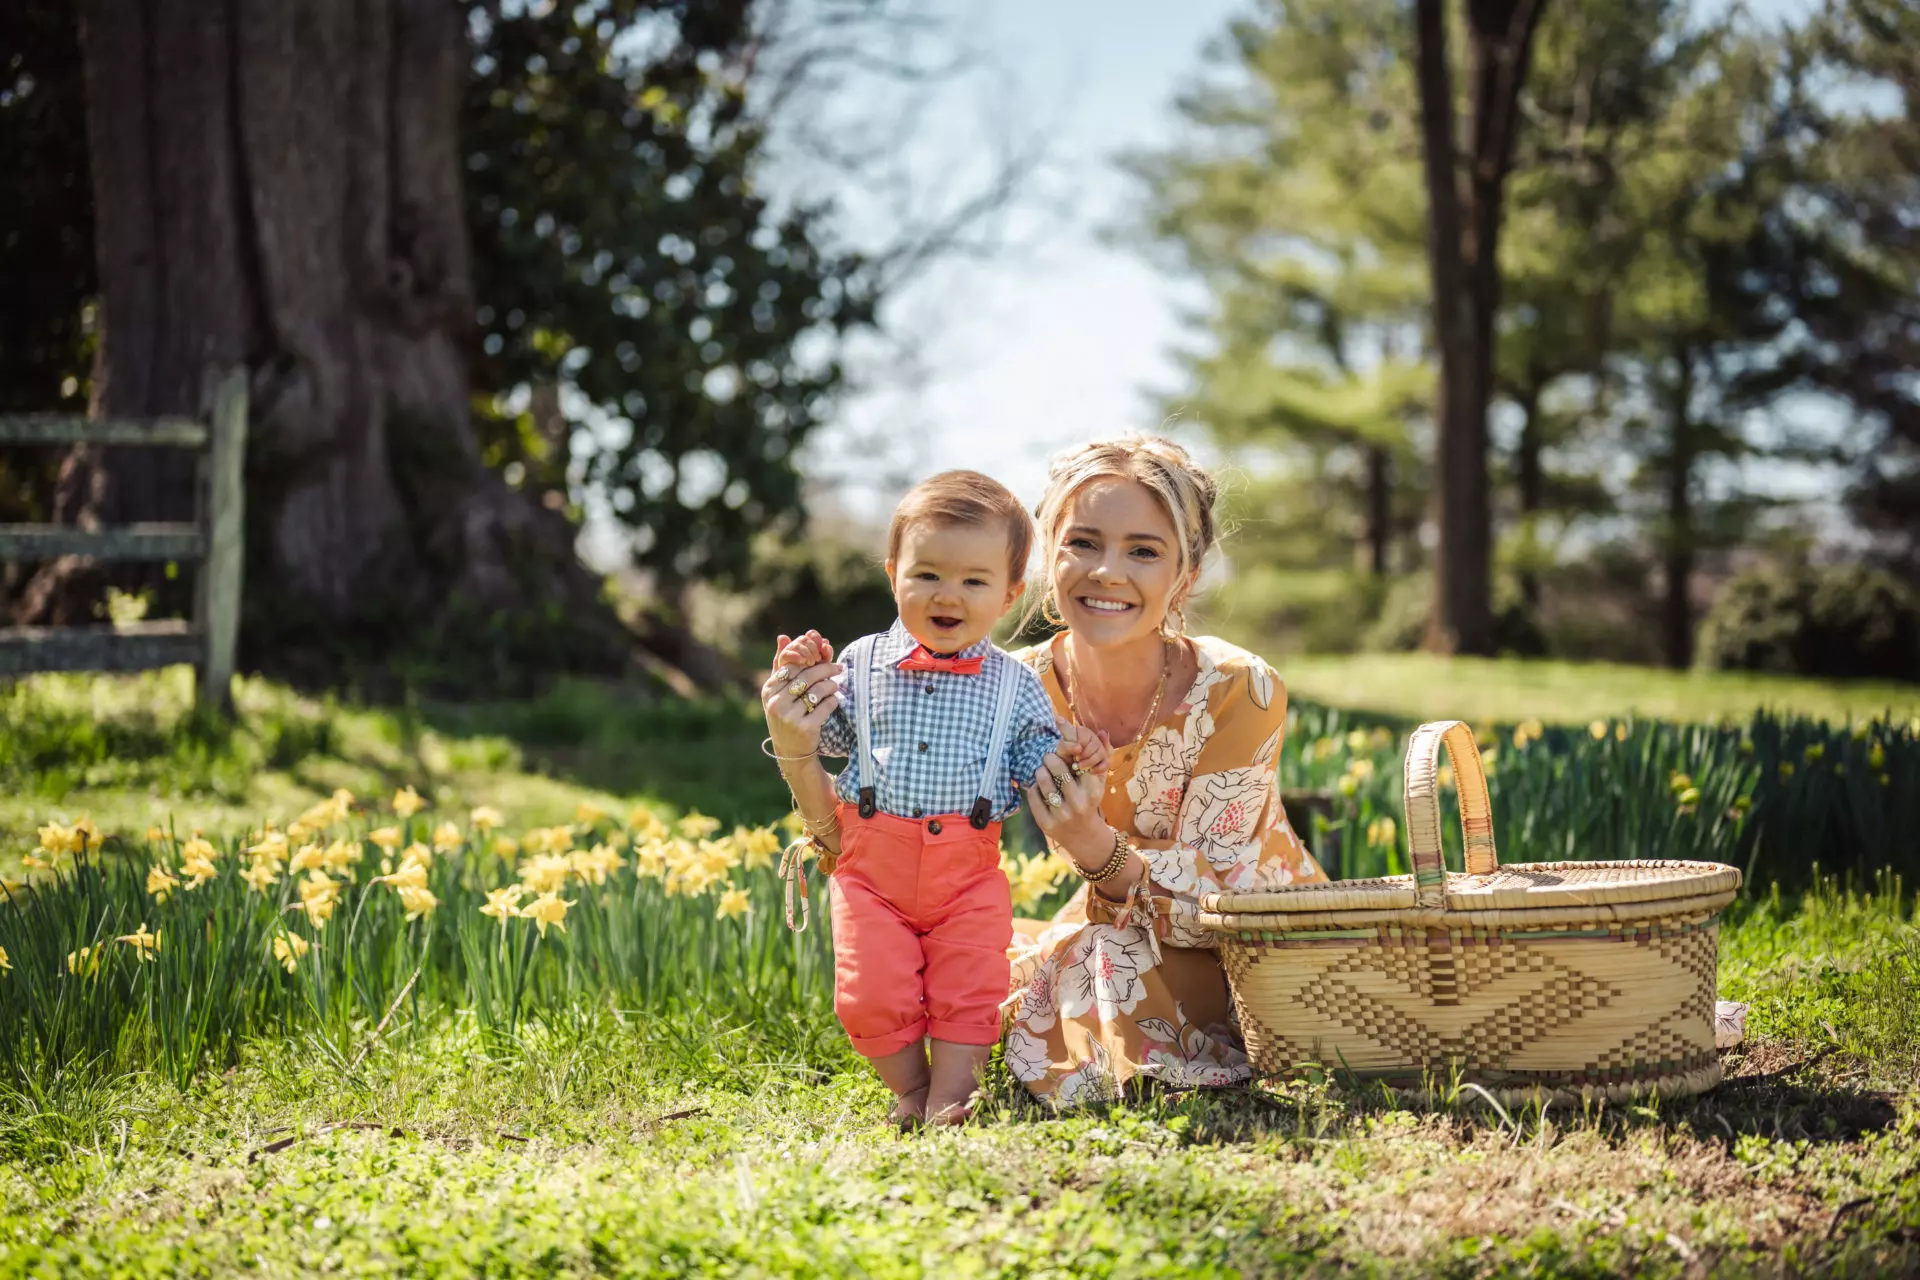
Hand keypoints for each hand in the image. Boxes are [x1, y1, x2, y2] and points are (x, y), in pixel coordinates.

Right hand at [763, 630, 841, 758]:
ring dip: (831, 684)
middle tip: (839, 666)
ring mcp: (789, 716)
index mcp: (769, 690)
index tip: (822, 656)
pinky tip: (834, 700)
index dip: (809, 658)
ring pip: (818, 690)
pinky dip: (833, 701)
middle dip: (826, 668)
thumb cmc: (786, 713)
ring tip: (836, 684)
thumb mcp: (779, 691)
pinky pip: (825, 706)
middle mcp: (776, 702)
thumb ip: (781, 663)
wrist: (791, 751)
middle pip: (807, 676)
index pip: (792, 665)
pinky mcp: (804, 727)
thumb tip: (783, 636)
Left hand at [1022, 750, 1111, 869]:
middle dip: (1050, 758)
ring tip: (1044, 771)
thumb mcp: (1099, 781)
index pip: (1077, 760)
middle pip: (1056, 767)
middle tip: (1049, 757)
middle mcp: (1078, 802)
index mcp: (1093, 790)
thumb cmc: (1090, 801)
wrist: (1085, 837)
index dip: (1067, 747)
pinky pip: (1033, 795)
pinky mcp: (1046, 823)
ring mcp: (1062, 814)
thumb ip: (1102, 755)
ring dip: (1040, 771)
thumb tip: (1103, 731)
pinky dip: (1034, 788)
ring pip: (1042, 780)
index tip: (1062, 744)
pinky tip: (1040, 789)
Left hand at [1055, 718, 1111, 778]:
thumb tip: (1058, 718)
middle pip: (1095, 744)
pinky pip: (1106, 763)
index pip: (1085, 735)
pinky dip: (1099, 768)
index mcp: (1084, 732)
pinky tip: (1090, 772)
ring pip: (1101, 753)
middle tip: (1076, 761)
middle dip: (1085, 755)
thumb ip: (1063, 733)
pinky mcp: (1104, 762)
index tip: (1075, 752)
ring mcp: (1101, 750)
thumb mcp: (1063, 746)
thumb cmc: (1066, 756)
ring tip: (1080, 768)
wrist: (1068, 771)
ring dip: (1090, 762)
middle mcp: (1094, 739)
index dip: (1081, 744)